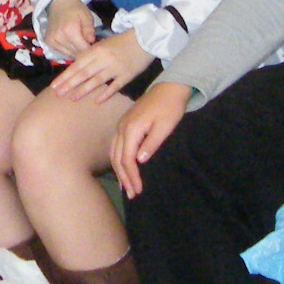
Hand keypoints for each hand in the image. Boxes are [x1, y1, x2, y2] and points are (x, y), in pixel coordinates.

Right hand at [41, 0, 98, 60]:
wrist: (59, 3)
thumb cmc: (75, 9)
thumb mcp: (87, 16)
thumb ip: (89, 30)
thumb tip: (92, 42)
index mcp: (69, 31)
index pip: (83, 50)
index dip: (91, 50)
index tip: (95, 46)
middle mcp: (59, 38)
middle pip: (75, 54)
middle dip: (84, 51)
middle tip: (89, 44)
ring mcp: (52, 41)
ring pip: (68, 55)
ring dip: (76, 52)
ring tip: (80, 43)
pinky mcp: (48, 42)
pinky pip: (61, 52)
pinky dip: (68, 50)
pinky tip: (72, 43)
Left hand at [50, 30, 152, 103]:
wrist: (145, 38)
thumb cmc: (122, 42)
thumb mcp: (104, 44)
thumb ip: (91, 55)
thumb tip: (75, 67)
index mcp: (97, 50)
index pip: (77, 65)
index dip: (66, 75)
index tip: (54, 85)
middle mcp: (104, 59)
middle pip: (84, 73)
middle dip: (69, 84)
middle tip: (57, 94)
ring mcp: (116, 67)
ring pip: (97, 80)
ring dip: (83, 90)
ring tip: (72, 98)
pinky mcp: (128, 75)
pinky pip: (115, 86)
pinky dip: (106, 93)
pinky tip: (97, 101)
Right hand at [111, 81, 190, 197]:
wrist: (169, 88)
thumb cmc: (170, 107)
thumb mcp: (165, 127)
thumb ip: (151, 144)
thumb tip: (139, 161)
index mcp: (132, 129)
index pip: (127, 158)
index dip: (132, 176)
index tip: (138, 190)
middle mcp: (122, 127)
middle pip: (117, 158)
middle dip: (124, 177)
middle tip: (131, 195)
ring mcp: (121, 125)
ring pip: (114, 152)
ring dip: (119, 171)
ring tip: (125, 187)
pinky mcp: (124, 124)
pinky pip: (116, 146)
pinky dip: (118, 160)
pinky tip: (122, 168)